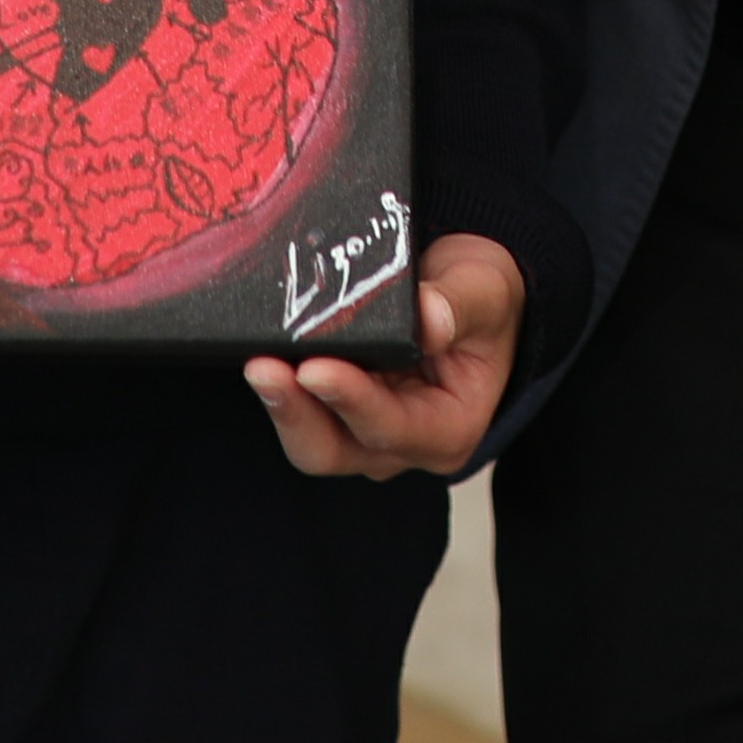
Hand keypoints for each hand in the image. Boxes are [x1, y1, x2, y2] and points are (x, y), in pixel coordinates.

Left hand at [247, 236, 521, 480]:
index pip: (392, 427)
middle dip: (296, 414)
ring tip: (257, 362)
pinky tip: (264, 353)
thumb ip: (459, 305)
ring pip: (310, 439)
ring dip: (282, 404)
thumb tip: (429, 321)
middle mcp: (405, 444)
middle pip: (336, 451)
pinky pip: (302, 411)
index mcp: (450, 428)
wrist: (470, 298)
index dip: (350, 401)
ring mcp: (366, 434)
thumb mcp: (484, 291)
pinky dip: (283, 389)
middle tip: (264, 369)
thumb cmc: (482, 302)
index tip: (314, 369)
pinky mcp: (338, 414)